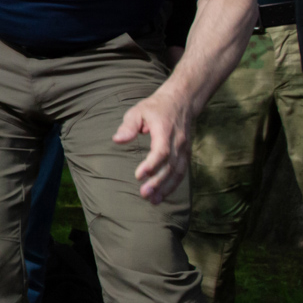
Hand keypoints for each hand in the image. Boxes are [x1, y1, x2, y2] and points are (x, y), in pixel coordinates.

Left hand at [113, 88, 192, 203]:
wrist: (181, 101)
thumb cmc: (155, 107)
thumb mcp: (138, 111)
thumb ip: (128, 126)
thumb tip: (117, 140)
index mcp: (165, 130)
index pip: (161, 151)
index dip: (151, 165)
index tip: (138, 175)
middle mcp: (178, 142)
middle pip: (171, 166)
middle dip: (158, 182)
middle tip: (144, 194)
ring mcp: (184, 149)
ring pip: (178, 172)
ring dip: (167, 188)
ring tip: (153, 201)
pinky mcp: (185, 154)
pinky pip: (181, 172)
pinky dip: (173, 185)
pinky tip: (162, 195)